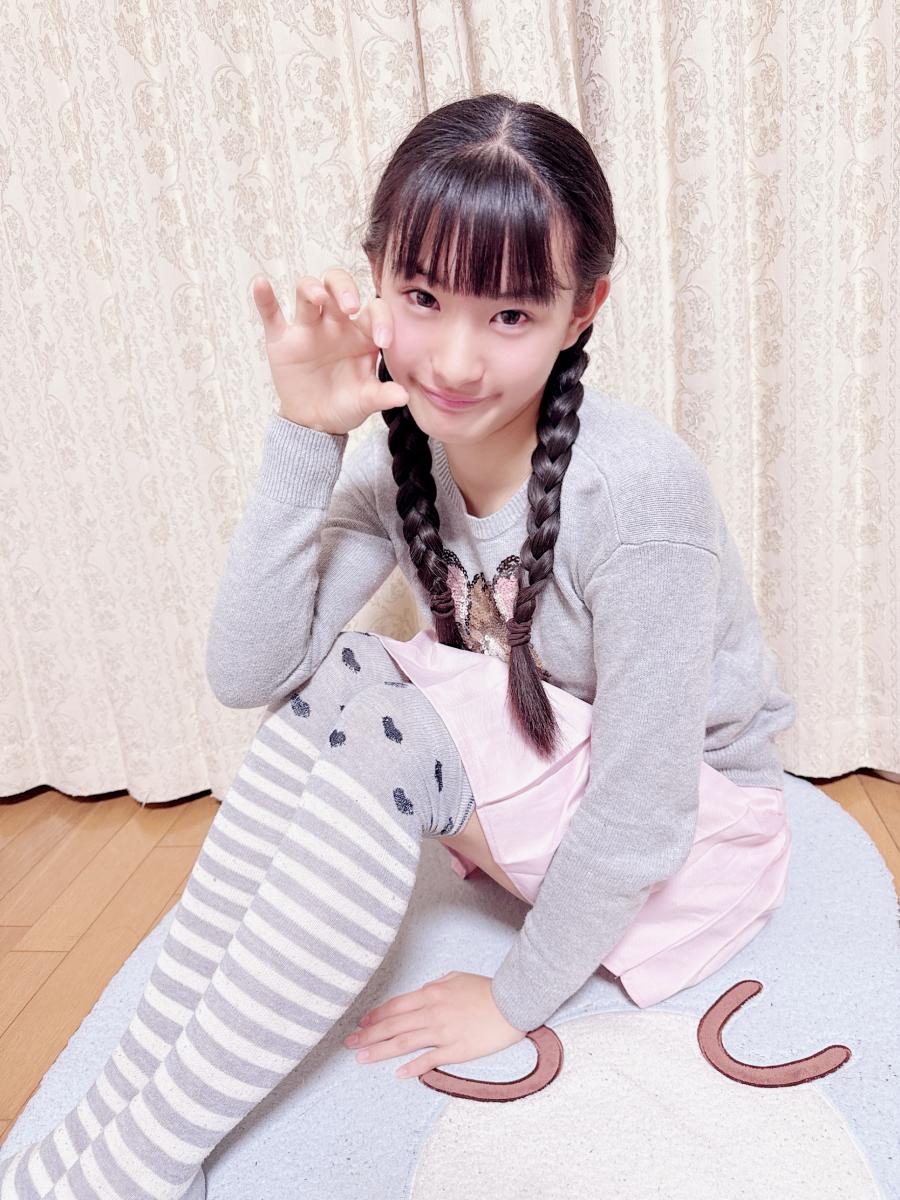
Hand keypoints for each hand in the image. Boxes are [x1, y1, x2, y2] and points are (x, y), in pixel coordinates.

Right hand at [251, 267, 407, 434]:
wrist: (316, 423)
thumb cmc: (346, 404)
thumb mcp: (366, 401)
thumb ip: (383, 395)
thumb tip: (403, 396)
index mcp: (362, 333)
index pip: (375, 310)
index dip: (383, 319)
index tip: (384, 342)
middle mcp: (335, 323)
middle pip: (338, 285)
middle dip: (344, 288)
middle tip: (351, 305)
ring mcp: (307, 328)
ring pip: (306, 291)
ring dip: (312, 289)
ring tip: (319, 298)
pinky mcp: (282, 340)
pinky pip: (271, 314)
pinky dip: (264, 298)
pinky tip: (260, 283)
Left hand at [344, 971, 528, 1078]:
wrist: (513, 1001)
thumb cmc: (486, 989)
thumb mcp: (457, 978)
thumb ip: (437, 984)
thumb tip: (423, 991)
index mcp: (431, 993)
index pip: (396, 1005)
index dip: (376, 1015)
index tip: (361, 1023)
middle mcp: (432, 1012)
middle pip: (394, 1024)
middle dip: (369, 1034)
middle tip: (349, 1043)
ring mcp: (443, 1031)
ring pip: (404, 1042)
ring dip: (380, 1051)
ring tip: (362, 1058)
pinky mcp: (457, 1049)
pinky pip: (430, 1059)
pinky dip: (413, 1067)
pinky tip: (398, 1074)